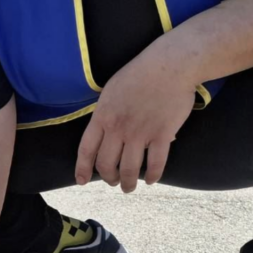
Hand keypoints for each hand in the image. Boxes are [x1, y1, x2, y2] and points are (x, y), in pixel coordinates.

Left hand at [75, 41, 198, 192]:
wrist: (170, 64)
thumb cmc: (140, 73)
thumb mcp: (110, 91)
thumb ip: (105, 113)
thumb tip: (106, 132)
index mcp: (102, 117)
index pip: (86, 150)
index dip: (82, 169)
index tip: (82, 181)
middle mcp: (118, 129)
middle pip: (107, 165)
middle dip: (109, 178)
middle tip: (113, 182)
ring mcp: (140, 133)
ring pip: (130, 169)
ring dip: (128, 183)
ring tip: (129, 188)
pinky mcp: (162, 135)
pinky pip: (156, 164)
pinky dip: (153, 176)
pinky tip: (151, 180)